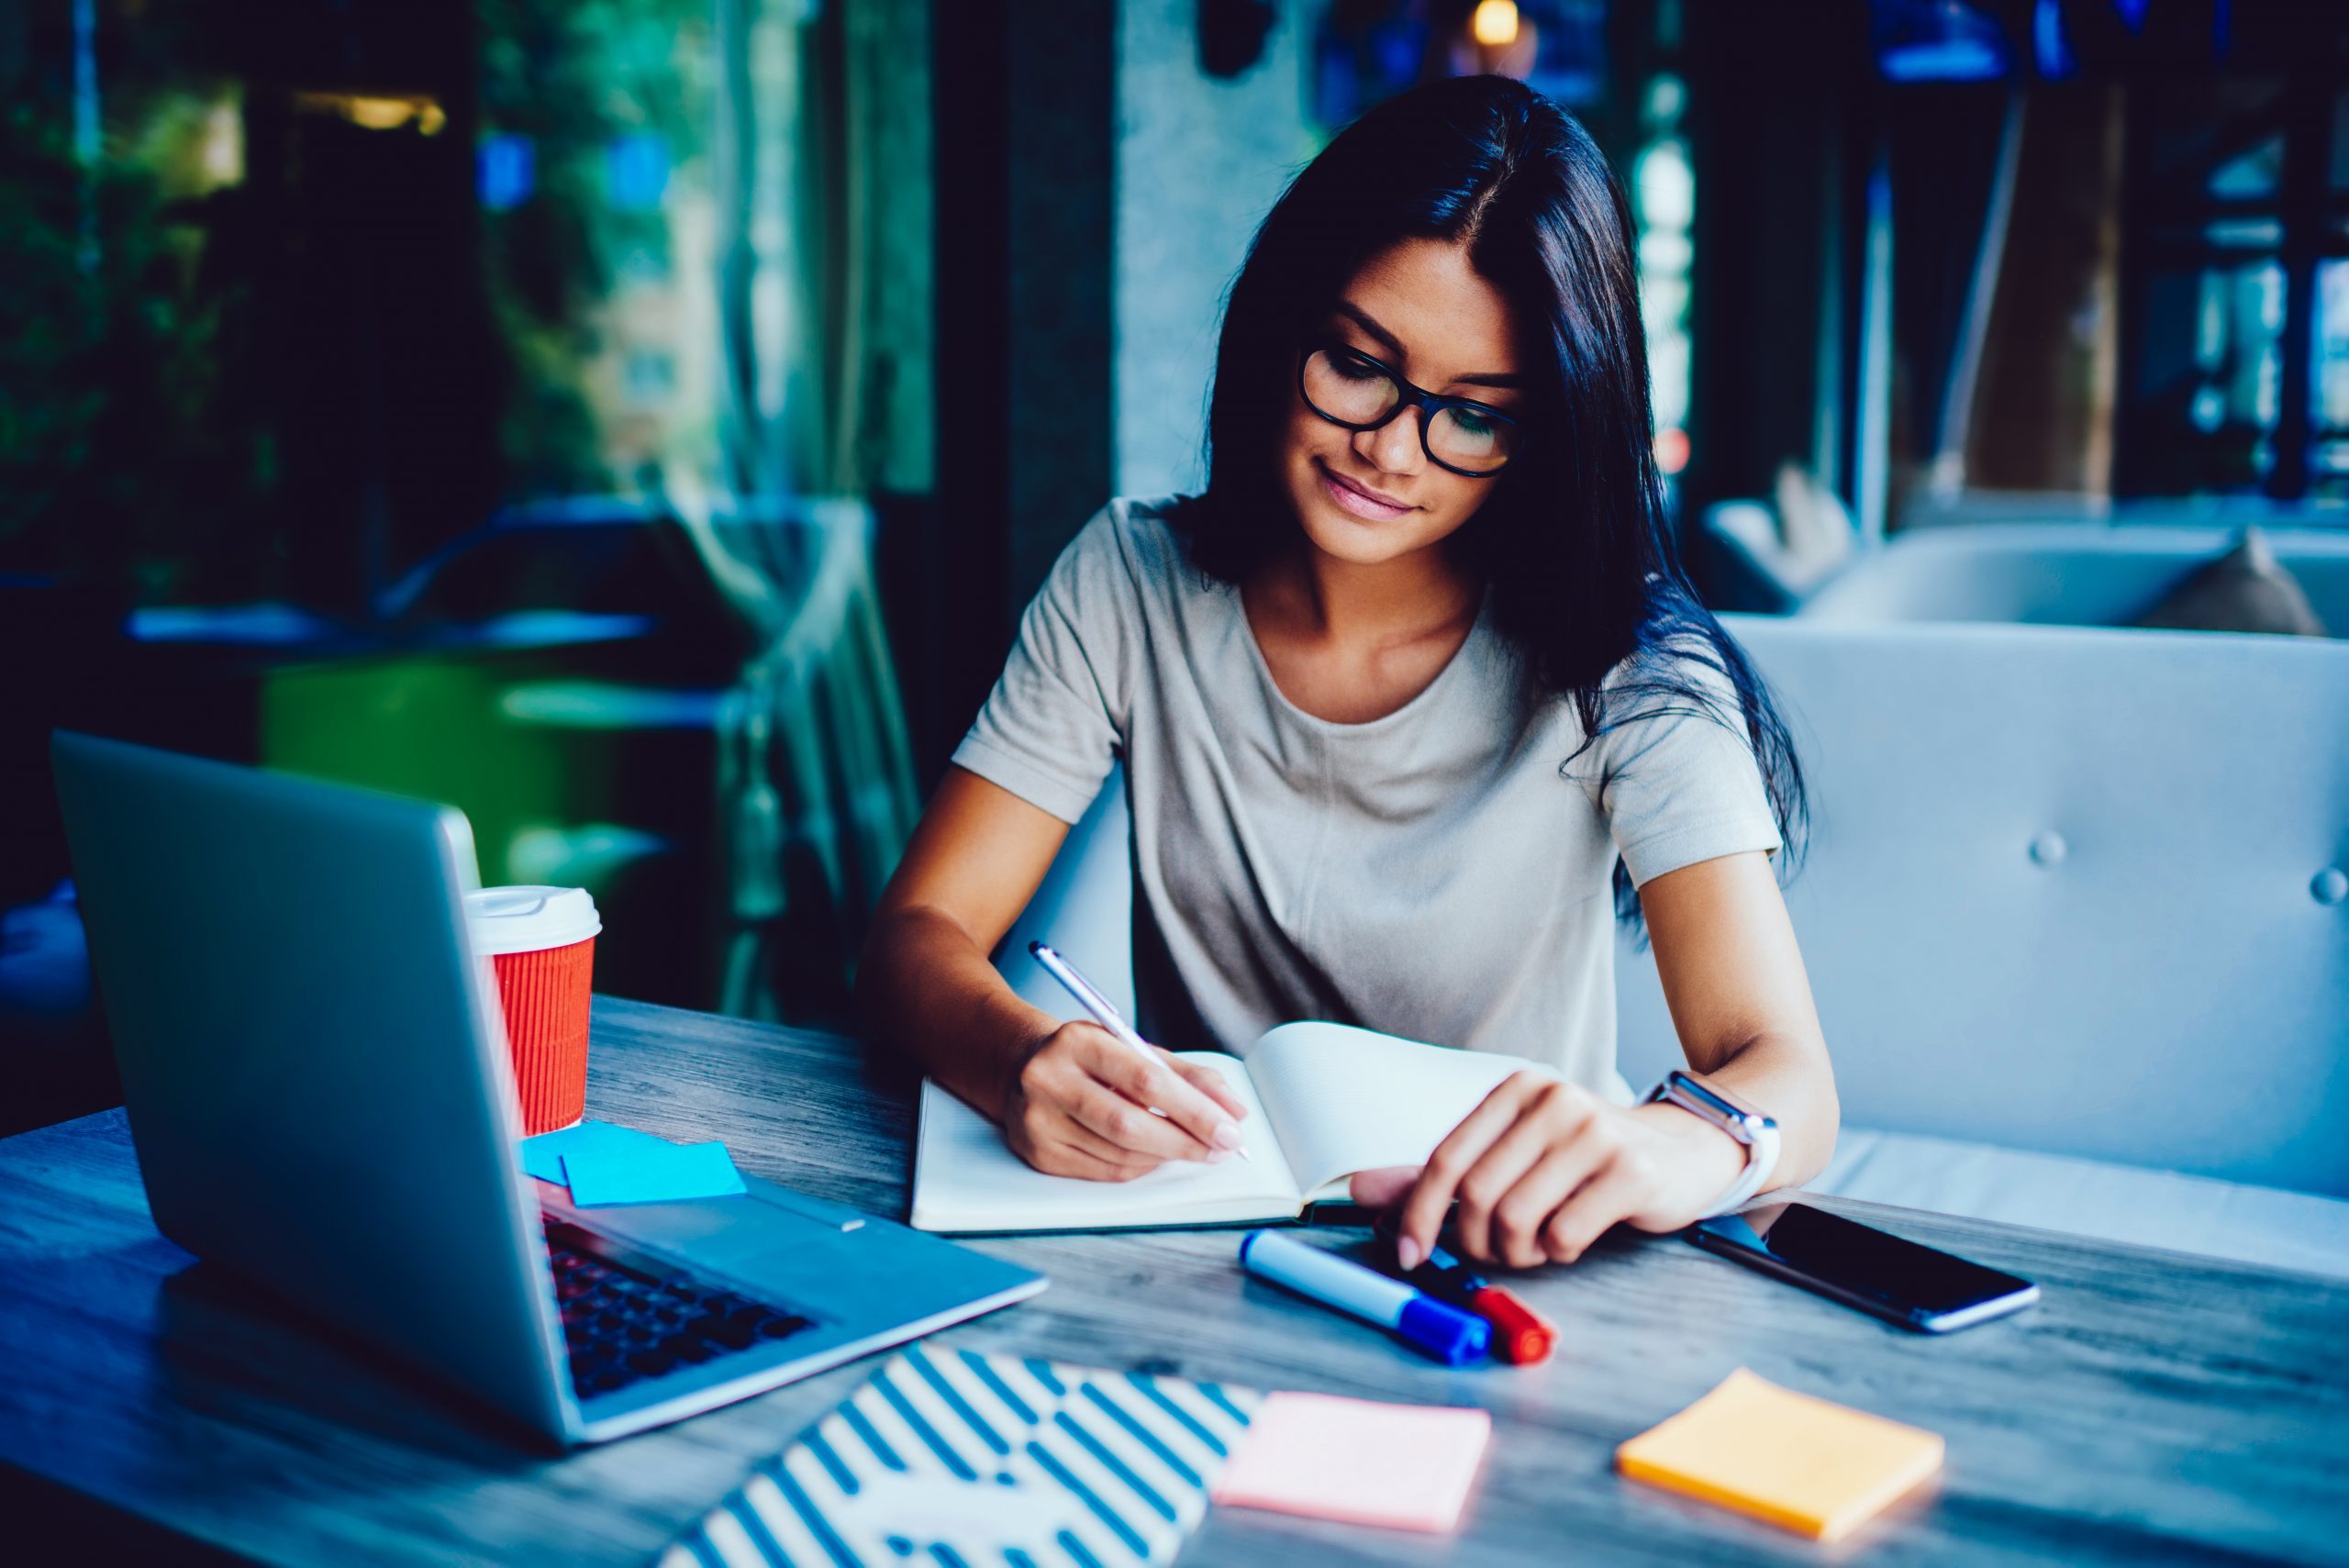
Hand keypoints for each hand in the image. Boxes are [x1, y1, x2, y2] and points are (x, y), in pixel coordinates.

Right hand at [1002, 1021, 1249, 1180]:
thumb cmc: (1087, 1057)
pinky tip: (1157, 1155)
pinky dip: (1141, 1166)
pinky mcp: (1038, 1154)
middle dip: (1186, 1141)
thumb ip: (1183, 1075)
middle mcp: (1050, 1080)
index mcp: (1078, 1042)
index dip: (1193, 1109)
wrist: (1019, 1066)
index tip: (1229, 1127)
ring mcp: (1038, 1121)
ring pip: (1120, 1154)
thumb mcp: (1131, 1047)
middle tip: (1222, 1148)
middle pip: (1129, 1124)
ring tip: (1195, 1148)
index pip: (1145, 1080)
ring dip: (1167, 1156)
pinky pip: (1104, 1171)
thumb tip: (1232, 1109)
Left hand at [1350, 1072, 1745, 1269]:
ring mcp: (1594, 1134)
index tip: (1408, 1253)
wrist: (1686, 1150)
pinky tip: (1574, 1239)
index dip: (1417, 1213)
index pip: (1446, 1158)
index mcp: (1516, 1091)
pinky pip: (1565, 1235)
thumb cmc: (1588, 1157)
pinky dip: (1560, 1252)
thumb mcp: (1517, 1150)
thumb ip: (1447, 1172)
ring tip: (1540, 1244)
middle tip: (1498, 1253)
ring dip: (1519, 1252)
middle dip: (1477, 1242)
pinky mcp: (1630, 1172)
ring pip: (1517, 1220)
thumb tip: (1364, 1190)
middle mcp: (1552, 1102)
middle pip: (1478, 1196)